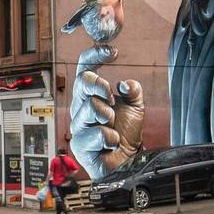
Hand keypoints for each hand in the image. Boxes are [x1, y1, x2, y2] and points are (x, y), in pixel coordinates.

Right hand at [69, 44, 144, 177]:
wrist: (128, 162)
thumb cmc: (126, 134)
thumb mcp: (135, 107)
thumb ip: (132, 92)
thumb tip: (124, 83)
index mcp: (89, 95)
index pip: (84, 69)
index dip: (94, 56)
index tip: (112, 51)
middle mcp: (79, 108)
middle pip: (81, 83)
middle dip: (100, 86)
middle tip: (111, 97)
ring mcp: (78, 127)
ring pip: (90, 108)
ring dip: (108, 115)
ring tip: (113, 125)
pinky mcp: (80, 146)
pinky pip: (97, 134)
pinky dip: (111, 138)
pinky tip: (113, 143)